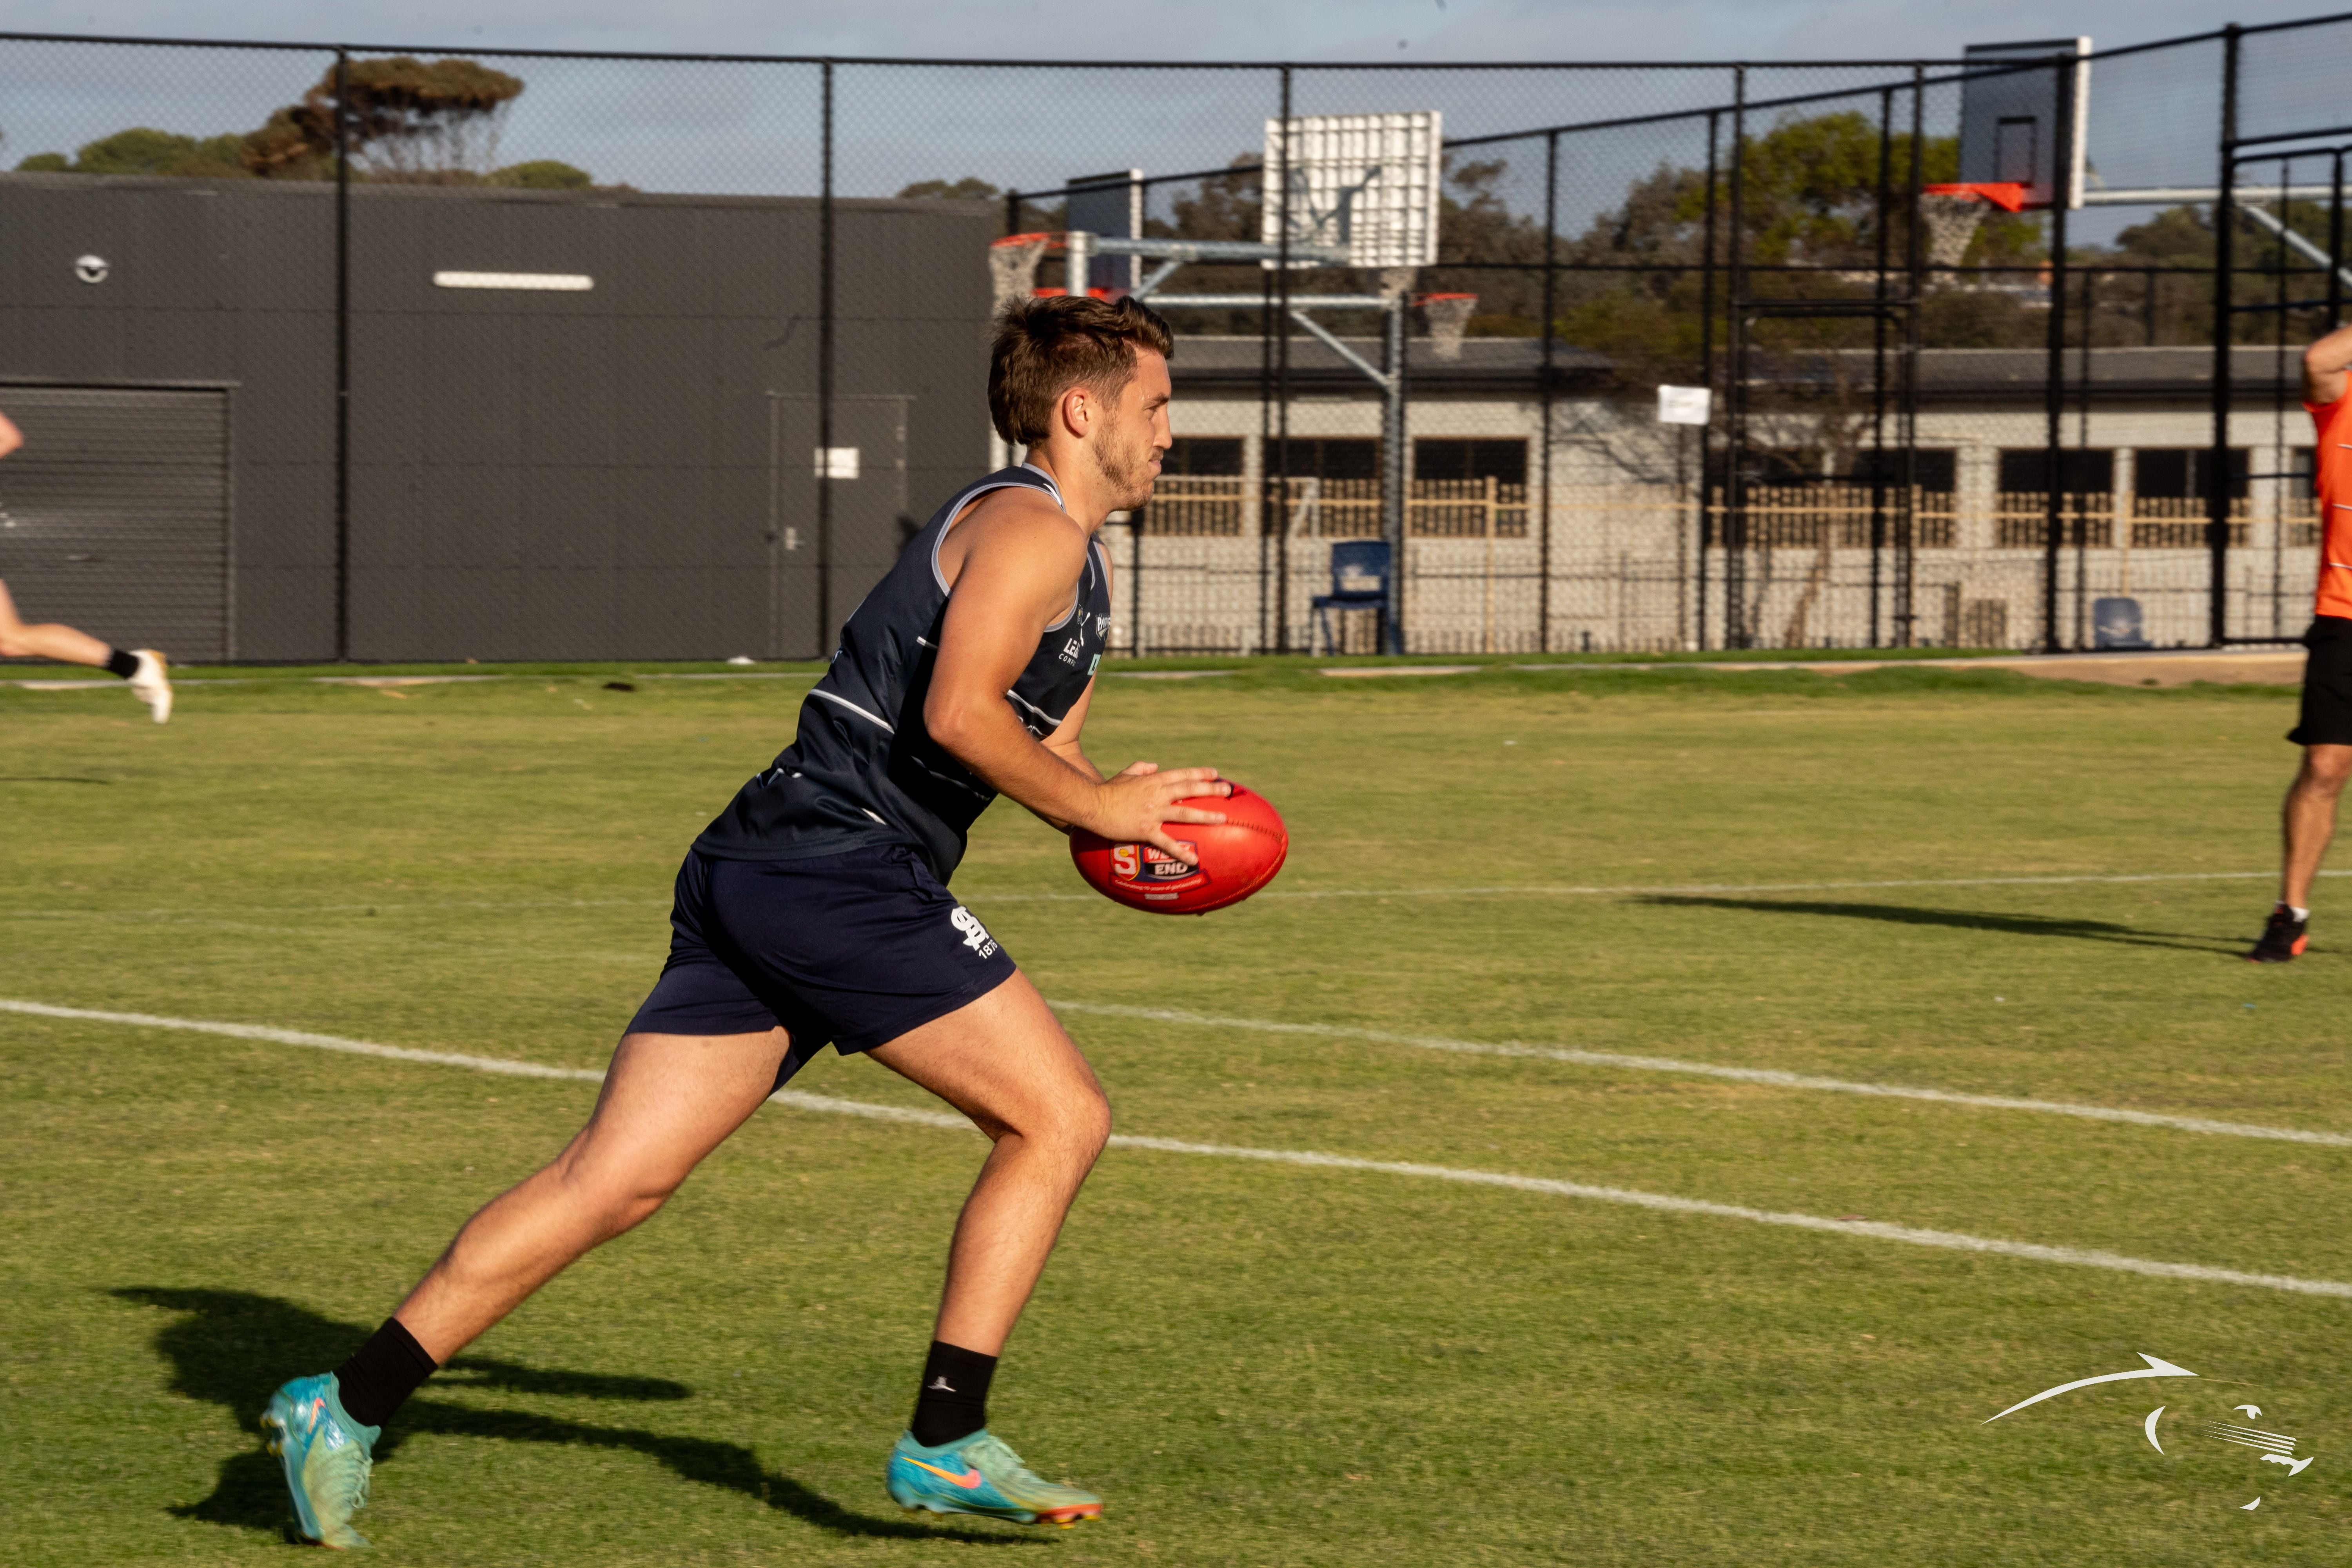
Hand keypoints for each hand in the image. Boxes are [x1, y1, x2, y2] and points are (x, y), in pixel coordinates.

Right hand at [1087, 762, 1229, 864]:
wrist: (1091, 805)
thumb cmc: (1107, 790)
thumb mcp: (1125, 774)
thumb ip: (1141, 768)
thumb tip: (1154, 766)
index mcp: (1153, 781)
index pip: (1182, 775)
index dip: (1200, 773)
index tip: (1215, 774)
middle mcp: (1157, 795)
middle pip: (1189, 790)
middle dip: (1211, 789)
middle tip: (1228, 791)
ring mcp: (1152, 812)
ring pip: (1184, 813)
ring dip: (1205, 816)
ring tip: (1222, 818)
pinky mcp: (1144, 830)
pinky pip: (1165, 842)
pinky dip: (1180, 851)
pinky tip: (1193, 859)